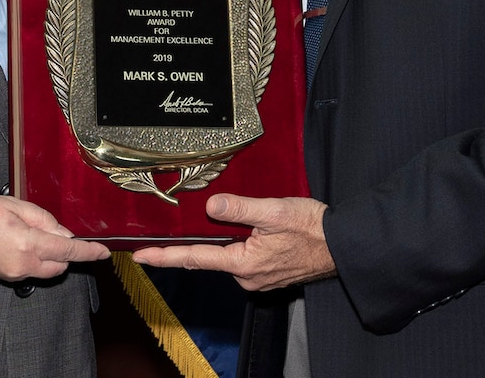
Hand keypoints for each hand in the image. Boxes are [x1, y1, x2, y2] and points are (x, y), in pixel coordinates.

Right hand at [0, 194, 109, 281]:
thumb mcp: (13, 205)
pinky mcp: (5, 278)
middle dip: (65, 251)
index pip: (69, 251)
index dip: (89, 252)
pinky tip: (18, 241)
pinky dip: (34, 259)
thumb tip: (62, 233)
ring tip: (28, 231)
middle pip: (60, 265)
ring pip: (46, 270)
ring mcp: (14, 275)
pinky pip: (30, 271)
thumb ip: (43, 219)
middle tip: (50, 228)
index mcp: (28, 244)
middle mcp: (23, 265)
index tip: (103, 253)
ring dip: (49, 256)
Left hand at [130, 193, 334, 290]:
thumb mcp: (274, 211)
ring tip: (226, 220)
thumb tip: (210, 207)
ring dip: (223, 241)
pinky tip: (246, 230)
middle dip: (192, 245)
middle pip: (210, 257)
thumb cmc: (312, 228)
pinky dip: (239, 245)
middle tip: (171, 232)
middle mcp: (247, 277)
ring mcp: (260, 278)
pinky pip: (245, 257)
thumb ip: (240, 208)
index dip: (165, 257)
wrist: (345, 246)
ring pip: (229, 256)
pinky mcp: (270, 273)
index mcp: (243, 264)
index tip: (139, 256)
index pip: (195, 259)